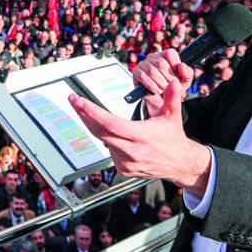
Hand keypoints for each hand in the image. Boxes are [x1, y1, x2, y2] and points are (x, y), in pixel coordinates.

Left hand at [70, 79, 211, 198]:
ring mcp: (126, 163)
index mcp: (141, 136)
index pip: (110, 123)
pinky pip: (110, 150)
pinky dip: (109, 140)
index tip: (79, 101)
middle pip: (99, 132)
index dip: (92, 112)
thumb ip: (171, 98)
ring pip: (104, 140)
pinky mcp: (123, 169)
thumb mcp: (173, 116)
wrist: (178, 164)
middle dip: (83, 114)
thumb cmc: (173, 138)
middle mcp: (131, 151)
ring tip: (108, 120)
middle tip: (73, 100)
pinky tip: (119, 136)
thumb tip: (172, 82)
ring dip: (101, 128)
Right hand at [130, 49, 192, 113]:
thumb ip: (187, 73)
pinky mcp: (136, 72)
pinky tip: (156, 91)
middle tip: (171, 88)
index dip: (175, 66)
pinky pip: (143, 76)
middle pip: (161, 63)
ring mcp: (144, 64)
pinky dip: (151, 85)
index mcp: (166, 56)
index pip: (170, 53)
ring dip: (160, 83)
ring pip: (152, 71)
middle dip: (168, 79)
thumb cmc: (173, 88)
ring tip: (164, 91)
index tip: (177, 77)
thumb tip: (181, 66)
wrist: (161, 102)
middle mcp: (154, 57)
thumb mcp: (184, 82)